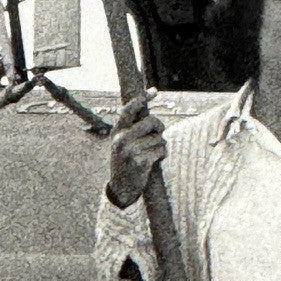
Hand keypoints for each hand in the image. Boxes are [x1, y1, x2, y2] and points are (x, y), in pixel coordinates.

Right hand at [107, 94, 166, 208]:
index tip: (154, 92)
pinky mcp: (141, 161)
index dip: (143, 99)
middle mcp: (122, 138)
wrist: (121, 188)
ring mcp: (131, 150)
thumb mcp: (122, 142)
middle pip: (152, 122)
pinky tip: (155, 160)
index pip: (129, 109)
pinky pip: (161, 150)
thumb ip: (131, 127)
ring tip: (152, 153)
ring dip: (160, 145)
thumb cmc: (125, 161)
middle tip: (158, 134)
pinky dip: (162, 155)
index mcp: (117, 131)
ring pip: (159, 138)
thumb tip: (145, 104)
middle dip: (159, 127)